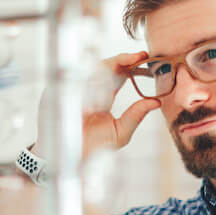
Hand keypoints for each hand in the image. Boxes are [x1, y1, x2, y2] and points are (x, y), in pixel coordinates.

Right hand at [35, 52, 159, 159]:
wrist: (69, 158)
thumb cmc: (93, 147)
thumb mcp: (120, 133)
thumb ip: (136, 116)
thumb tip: (156, 102)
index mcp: (104, 95)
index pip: (119, 73)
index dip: (131, 63)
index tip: (145, 57)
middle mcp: (90, 88)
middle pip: (107, 65)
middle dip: (124, 58)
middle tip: (140, 56)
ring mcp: (74, 88)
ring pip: (92, 67)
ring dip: (111, 66)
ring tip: (126, 64)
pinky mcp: (59, 91)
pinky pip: (75, 77)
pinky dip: (90, 78)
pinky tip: (103, 79)